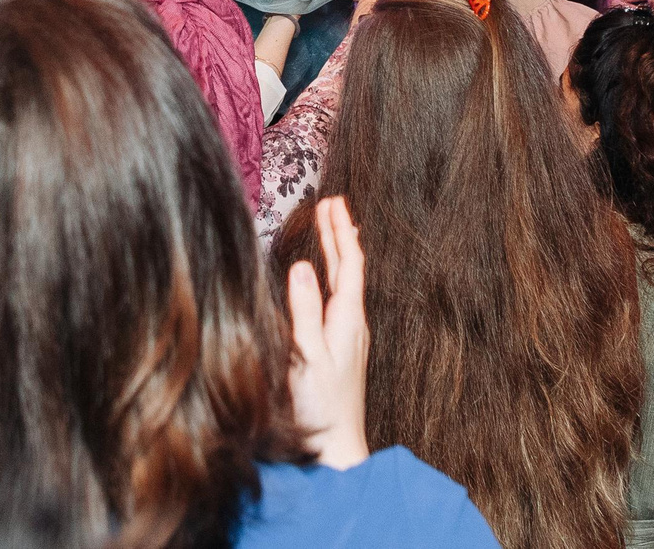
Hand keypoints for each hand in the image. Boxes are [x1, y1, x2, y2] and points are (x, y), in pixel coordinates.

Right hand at [287, 195, 370, 469]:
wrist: (336, 451)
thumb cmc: (321, 408)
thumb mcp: (307, 356)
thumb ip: (304, 312)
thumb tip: (301, 266)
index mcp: (347, 320)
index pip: (349, 264)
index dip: (340, 231)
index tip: (332, 202)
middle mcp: (352, 324)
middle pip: (349, 269)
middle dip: (339, 234)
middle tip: (331, 204)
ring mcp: (349, 338)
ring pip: (346, 283)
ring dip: (337, 253)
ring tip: (332, 232)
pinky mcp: (341, 349)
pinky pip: (340, 299)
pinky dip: (334, 278)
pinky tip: (328, 282)